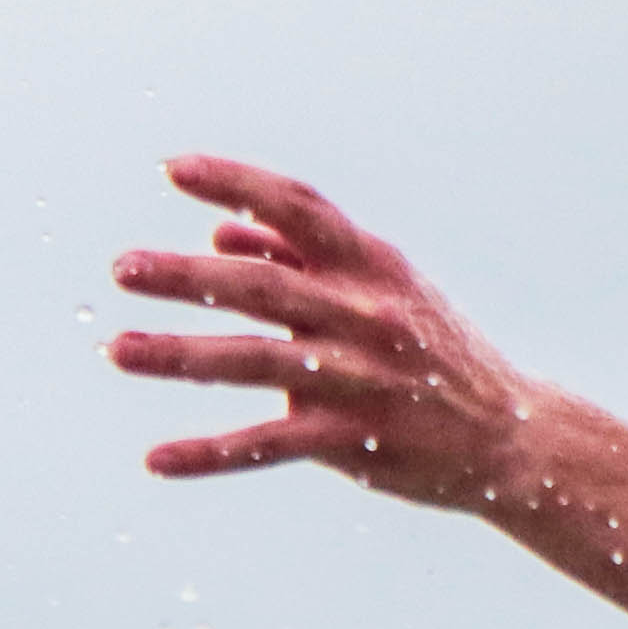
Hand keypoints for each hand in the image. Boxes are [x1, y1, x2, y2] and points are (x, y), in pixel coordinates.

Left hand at [107, 157, 546, 513]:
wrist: (510, 434)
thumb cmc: (431, 352)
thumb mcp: (381, 290)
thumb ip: (301, 260)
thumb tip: (221, 233)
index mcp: (372, 264)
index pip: (299, 207)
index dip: (236, 182)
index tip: (173, 169)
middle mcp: (366, 312)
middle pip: (263, 285)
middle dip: (186, 275)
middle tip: (121, 267)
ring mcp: (361, 377)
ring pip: (255, 361)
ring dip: (180, 354)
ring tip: (117, 348)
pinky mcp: (355, 439)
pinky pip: (268, 445)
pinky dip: (209, 453)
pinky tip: (157, 459)